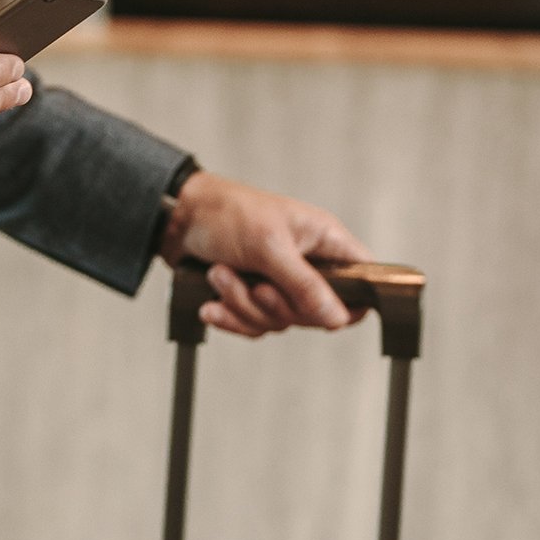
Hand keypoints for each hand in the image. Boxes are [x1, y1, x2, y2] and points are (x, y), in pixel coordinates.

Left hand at [160, 171, 372, 337]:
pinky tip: (210, 302)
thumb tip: (338, 319)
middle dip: (275, 305)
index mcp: (323, 240)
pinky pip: (253, 325)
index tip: (320, 311)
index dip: (350, 304)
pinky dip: (229, 316)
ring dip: (243, 305)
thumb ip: (305, 285)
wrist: (176, 218)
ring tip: (220, 275)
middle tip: (254, 284)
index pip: (363, 281)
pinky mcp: (252, 295)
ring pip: (279, 321)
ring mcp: (279, 281)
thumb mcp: (268, 247)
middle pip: (315, 313)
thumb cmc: (226, 214)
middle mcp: (307, 263)